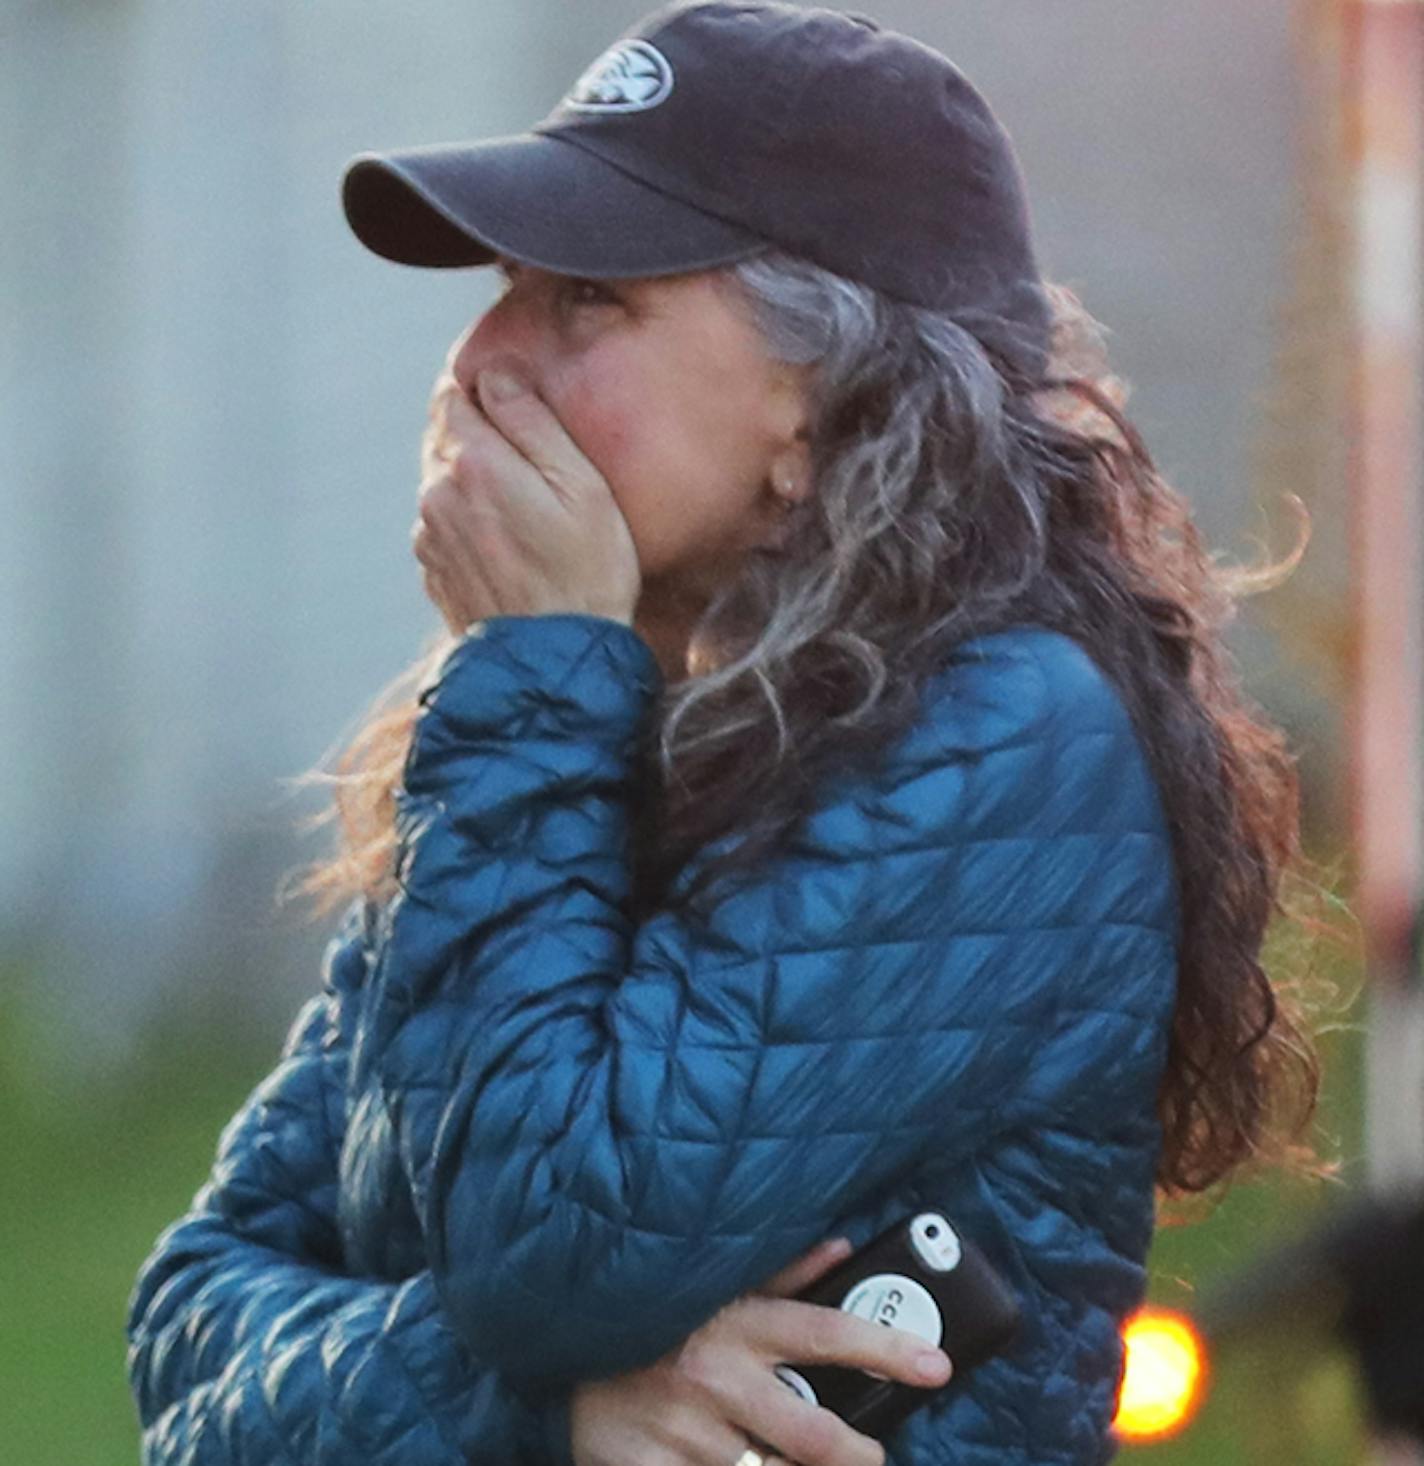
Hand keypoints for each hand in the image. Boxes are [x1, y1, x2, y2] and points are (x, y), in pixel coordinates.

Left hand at [412, 370, 641, 632]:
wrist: (556, 663)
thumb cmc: (588, 574)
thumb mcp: (582, 487)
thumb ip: (533, 422)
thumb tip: (496, 374)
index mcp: (473, 462)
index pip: (454, 392)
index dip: (486, 389)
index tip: (519, 403)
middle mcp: (437, 493)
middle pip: (446, 436)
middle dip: (482, 435)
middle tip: (532, 459)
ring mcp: (430, 536)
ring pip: (444, 480)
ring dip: (475, 480)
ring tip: (526, 506)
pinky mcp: (434, 570)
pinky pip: (446, 523)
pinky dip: (471, 521)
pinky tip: (511, 543)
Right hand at [567, 1237, 952, 1465]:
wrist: (559, 1336)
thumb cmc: (656, 1313)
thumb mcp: (716, 1283)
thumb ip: (780, 1272)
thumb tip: (842, 1247)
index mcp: (735, 1322)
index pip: (825, 1334)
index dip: (885, 1350)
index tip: (937, 1368)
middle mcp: (713, 1375)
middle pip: (813, 1433)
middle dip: (856, 1454)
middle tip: (871, 1456)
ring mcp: (681, 1430)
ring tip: (791, 1457)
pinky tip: (730, 1461)